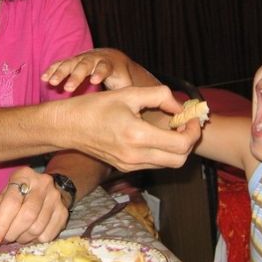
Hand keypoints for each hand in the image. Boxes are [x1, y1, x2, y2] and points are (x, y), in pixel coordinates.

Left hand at [0, 167, 68, 248]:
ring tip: (17, 235)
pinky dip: (35, 241)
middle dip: (12, 233)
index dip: (0, 224)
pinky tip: (30, 235)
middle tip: (5, 239)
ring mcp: (56, 198)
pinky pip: (48, 235)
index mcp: (23, 175)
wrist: (45, 191)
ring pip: (37, 228)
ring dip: (23, 238)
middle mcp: (43, 183)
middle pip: (27, 216)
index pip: (12, 202)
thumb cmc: (17, 196)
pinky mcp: (64, 212)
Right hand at [42, 47, 156, 91]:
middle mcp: (94, 59)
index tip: (95, 80)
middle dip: (76, 75)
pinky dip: (52, 70)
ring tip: (52, 83)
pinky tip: (44, 79)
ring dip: (61, 72)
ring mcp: (81, 59)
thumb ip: (142, 95)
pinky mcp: (70, 62)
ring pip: (70, 63)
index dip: (99, 72)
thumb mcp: (128, 85)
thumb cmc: (120, 78)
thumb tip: (158, 109)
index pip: (104, 67)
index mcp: (109, 64)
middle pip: (84, 64)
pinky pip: (60, 64)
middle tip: (69, 88)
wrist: (110, 59)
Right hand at [58, 85, 200, 171]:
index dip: (193, 130)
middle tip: (185, 124)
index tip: (190, 117)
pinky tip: (156, 134)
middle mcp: (135, 156)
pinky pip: (154, 164)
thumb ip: (159, 95)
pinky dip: (162, 152)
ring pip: (168, 164)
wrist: (68, 126)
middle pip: (180, 160)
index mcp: (137, 136)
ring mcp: (130, 165)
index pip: (181, 144)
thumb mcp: (128, 93)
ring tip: (171, 127)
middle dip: (188, 141)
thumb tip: (179, 105)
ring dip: (176, 148)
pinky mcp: (125, 168)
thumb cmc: (95, 107)